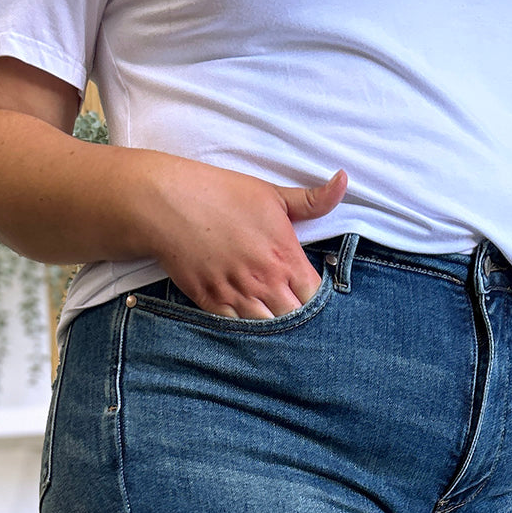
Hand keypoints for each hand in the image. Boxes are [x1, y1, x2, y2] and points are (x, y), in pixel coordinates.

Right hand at [143, 160, 347, 318]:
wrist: (167, 203)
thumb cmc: (221, 194)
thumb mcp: (272, 193)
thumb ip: (313, 199)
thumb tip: (344, 180)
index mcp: (285, 256)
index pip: (315, 296)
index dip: (315, 299)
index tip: (308, 294)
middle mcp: (265, 281)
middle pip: (295, 319)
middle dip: (297, 318)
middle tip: (292, 312)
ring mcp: (238, 295)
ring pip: (268, 331)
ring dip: (273, 328)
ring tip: (274, 322)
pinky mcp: (212, 304)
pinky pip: (237, 331)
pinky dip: (245, 332)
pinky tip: (249, 326)